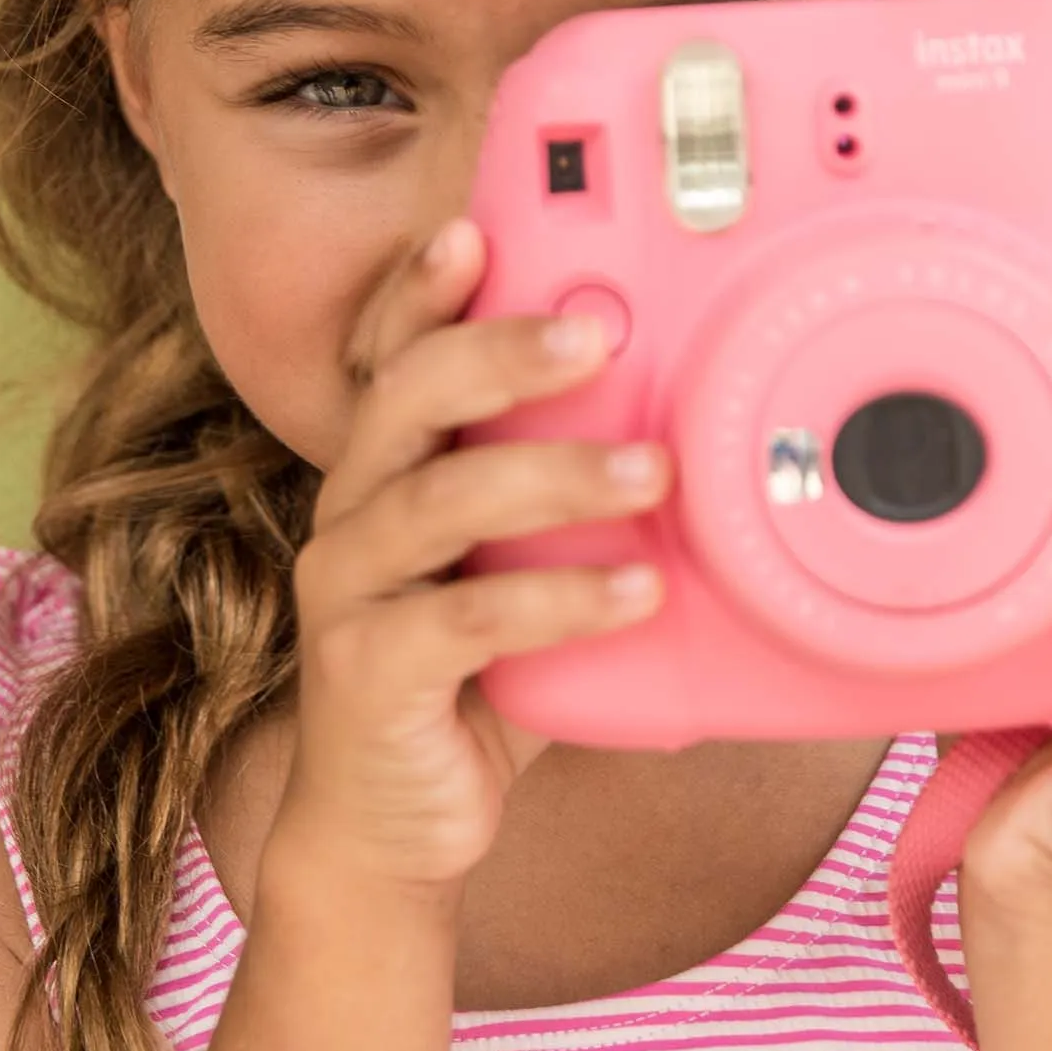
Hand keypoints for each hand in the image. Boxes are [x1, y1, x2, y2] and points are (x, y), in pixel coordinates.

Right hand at [263, 217, 672, 899]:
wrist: (394, 825)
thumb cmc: (471, 684)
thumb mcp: (520, 574)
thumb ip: (570, 513)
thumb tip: (702, 446)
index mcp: (388, 473)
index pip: (392, 356)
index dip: (422, 289)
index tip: (474, 225)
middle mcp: (352, 514)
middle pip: (405, 397)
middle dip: (497, 351)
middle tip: (596, 334)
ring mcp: (349, 592)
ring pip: (435, 500)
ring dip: (549, 477)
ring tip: (651, 474)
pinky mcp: (367, 672)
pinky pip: (464, 622)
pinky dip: (557, 602)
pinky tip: (636, 595)